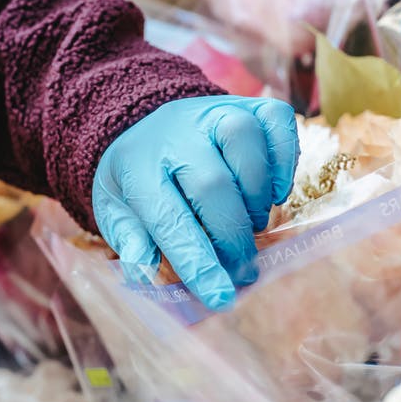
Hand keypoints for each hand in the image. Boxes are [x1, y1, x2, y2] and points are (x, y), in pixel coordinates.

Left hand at [93, 96, 298, 310]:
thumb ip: (130, 240)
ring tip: (253, 222)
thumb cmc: (138, 178)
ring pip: (245, 139)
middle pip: (213, 184)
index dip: (198, 262)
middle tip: (242, 266)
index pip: (169, 220)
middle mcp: (176, 133)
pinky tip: (274, 190)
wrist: (147, 121)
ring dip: (257, 194)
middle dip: (233, 235)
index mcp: (137, 167)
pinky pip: (277, 120)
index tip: (221, 298)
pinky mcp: (248, 103)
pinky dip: (285, 158)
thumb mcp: (115, 209)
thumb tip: (144, 272)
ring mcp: (214, 112)